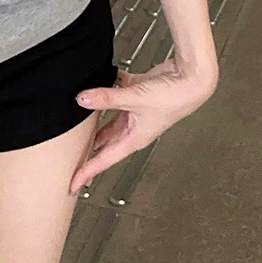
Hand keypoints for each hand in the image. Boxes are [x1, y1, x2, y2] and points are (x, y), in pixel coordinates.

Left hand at [69, 59, 217, 194]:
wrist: (191, 80)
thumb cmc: (173, 99)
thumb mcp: (134, 100)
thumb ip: (106, 98)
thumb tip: (82, 99)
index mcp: (134, 138)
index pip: (104, 159)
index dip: (87, 171)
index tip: (73, 182)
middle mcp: (135, 126)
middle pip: (105, 140)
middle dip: (88, 148)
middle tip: (70, 154)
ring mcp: (137, 110)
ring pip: (110, 116)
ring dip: (95, 117)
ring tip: (77, 120)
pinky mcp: (139, 92)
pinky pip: (119, 90)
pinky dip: (109, 86)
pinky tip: (99, 80)